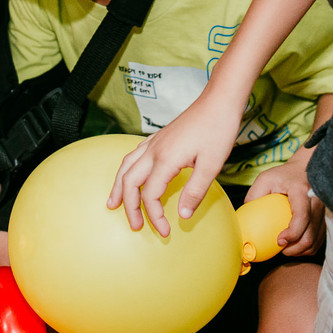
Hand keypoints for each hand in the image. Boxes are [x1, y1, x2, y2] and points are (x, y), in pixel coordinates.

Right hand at [106, 92, 243, 235]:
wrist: (218, 101)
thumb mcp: (212, 165)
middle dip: (129, 206)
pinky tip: (128, 176)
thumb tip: (182, 215)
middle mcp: (153, 150)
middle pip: (129, 181)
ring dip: (119, 187)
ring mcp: (153, 142)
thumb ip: (195, 191)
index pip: (150, 194)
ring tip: (114, 203)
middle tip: (134, 225)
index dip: (154, 215)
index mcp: (165, 159)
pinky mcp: (158, 138)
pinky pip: (133, 156)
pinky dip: (126, 170)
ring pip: (126, 167)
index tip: (165, 230)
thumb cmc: (218, 130)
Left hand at [245, 147, 324, 255]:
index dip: (293, 233)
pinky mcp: (326, 217)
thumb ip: (254, 195)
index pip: (302, 216)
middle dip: (296, 248)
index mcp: (302, 191)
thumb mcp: (265, 178)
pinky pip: (320, 238)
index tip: (279, 241)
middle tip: (281, 250)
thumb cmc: (283, 174)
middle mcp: (317, 201)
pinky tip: (296, 245)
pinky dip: (308, 246)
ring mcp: (324, 210)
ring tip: (287, 249)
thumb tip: (244, 217)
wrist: (306, 167)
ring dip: (302, 250)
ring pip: (317, 239)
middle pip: (311, 233)